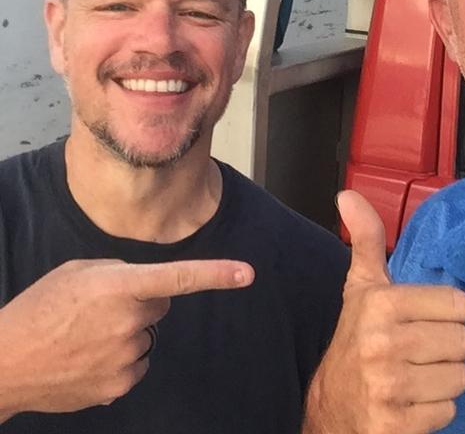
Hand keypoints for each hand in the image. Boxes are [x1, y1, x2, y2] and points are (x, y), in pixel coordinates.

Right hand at [0, 258, 253, 417]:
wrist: (6, 363)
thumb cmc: (40, 310)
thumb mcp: (80, 273)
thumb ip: (121, 273)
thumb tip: (147, 286)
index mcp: (120, 287)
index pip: (178, 278)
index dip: (216, 274)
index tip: (247, 273)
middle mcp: (129, 322)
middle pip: (160, 305)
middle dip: (142, 302)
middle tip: (102, 308)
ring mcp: (126, 356)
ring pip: (147, 335)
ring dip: (128, 331)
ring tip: (88, 334)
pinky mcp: (120, 384)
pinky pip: (137, 363)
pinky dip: (120, 358)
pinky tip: (89, 356)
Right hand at [304, 191, 464, 433]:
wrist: (330, 407)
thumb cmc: (355, 341)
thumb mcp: (361, 287)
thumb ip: (366, 238)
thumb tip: (347, 194)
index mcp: (380, 303)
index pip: (458, 304)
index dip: (445, 313)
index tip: (422, 319)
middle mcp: (383, 344)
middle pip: (463, 342)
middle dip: (445, 348)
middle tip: (419, 350)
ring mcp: (389, 388)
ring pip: (459, 378)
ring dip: (442, 380)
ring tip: (415, 375)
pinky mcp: (396, 426)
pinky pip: (447, 412)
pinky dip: (434, 410)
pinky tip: (410, 402)